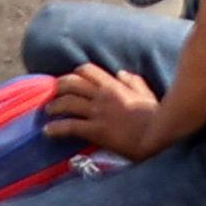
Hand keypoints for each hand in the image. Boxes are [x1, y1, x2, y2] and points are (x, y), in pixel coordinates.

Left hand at [38, 65, 168, 161]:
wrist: (157, 134)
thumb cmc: (155, 115)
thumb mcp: (146, 93)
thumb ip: (133, 81)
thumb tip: (121, 73)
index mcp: (114, 85)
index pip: (87, 70)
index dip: (74, 74)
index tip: (68, 82)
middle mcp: (102, 95)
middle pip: (71, 83)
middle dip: (58, 87)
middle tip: (52, 94)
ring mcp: (98, 112)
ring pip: (67, 103)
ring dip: (54, 106)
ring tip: (48, 112)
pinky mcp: (96, 130)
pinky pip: (70, 126)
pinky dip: (56, 128)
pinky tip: (47, 131)